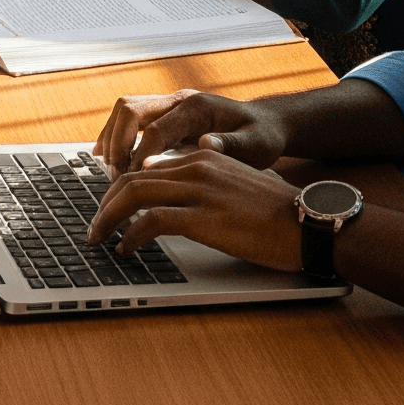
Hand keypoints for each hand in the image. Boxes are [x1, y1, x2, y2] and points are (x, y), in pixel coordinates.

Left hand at [85, 146, 302, 269]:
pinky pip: (150, 221)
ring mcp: (199, 189)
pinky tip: (125, 249)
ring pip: (133, 194)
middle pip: (132, 177)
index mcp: (203, 155)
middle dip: (105, 202)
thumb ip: (210, 185)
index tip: (107, 207)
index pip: (147, 166)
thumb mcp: (238, 186)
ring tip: (98, 238)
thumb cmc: (280, 213)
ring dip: (108, 218)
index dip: (120, 188)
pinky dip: (130, 235)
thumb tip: (185, 203)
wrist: (309, 223)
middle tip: (93, 226)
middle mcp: (196, 164)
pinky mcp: (203, 216)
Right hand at [94, 88, 290, 175]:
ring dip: (112, 138)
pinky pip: (128, 119)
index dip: (142, 153)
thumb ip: (231, 145)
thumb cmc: (262, 136)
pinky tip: (105, 157)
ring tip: (109, 171)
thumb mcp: (256, 145)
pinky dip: (113, 135)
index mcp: (197, 108)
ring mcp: (168, 105)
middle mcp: (177, 100)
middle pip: (131, 109)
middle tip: (115, 176)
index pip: (158, 128)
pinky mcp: (164, 115)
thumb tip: (205, 144)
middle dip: (118, 142)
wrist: (266, 123)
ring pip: (125, 110)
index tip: (133, 178)